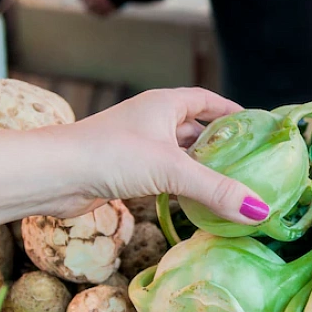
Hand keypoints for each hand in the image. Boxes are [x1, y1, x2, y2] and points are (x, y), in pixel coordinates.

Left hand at [49, 87, 269, 224]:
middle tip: (249, 161)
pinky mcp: (125, 170)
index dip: (231, 110)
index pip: (207, 100)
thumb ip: (216, 190)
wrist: (52, 175)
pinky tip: (194, 200)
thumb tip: (259, 211)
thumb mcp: (171, 169)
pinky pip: (164, 174)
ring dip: (200, 168)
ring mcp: (137, 145)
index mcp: (164, 104)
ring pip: (179, 154)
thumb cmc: (109, 155)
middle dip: (220, 144)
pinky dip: (182, 185)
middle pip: (195, 128)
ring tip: (229, 184)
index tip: (254, 125)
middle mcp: (151, 120)